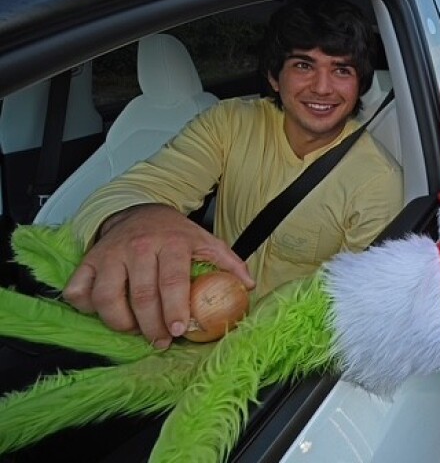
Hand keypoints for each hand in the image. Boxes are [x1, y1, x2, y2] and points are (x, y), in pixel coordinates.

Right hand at [62, 204, 254, 347]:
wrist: (142, 211)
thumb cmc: (176, 234)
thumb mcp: (206, 241)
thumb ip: (229, 263)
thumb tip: (249, 286)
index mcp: (172, 243)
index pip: (172, 281)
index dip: (174, 309)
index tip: (178, 330)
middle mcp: (139, 247)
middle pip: (141, 295)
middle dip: (151, 325)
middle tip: (160, 340)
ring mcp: (110, 254)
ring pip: (106, 297)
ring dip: (120, 322)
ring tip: (135, 330)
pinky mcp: (89, 260)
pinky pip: (79, 290)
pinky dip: (87, 307)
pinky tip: (104, 313)